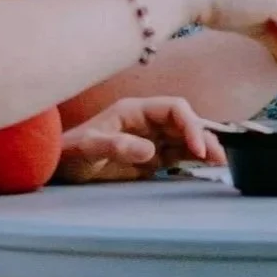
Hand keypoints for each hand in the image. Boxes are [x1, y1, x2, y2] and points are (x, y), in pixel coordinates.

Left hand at [57, 96, 224, 183]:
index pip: (174, 109)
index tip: (197, 147)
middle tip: (217, 157)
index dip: (191, 124)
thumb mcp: (88, 148)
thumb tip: (150, 150)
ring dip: (203, 147)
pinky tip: (206, 165)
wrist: (57, 167)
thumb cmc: (69, 152)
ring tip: (219, 161)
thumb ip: (117, 146)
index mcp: (135, 110)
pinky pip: (178, 155)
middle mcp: (146, 122)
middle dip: (203, 136)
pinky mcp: (150, 158)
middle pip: (185, 122)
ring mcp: (150, 139)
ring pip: (185, 139)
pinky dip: (194, 159)